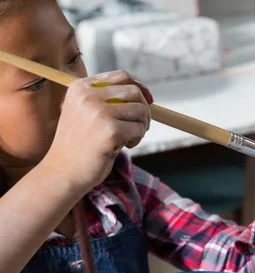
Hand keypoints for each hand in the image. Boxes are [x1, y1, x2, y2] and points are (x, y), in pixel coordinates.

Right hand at [42, 70, 152, 192]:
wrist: (63, 172)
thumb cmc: (80, 144)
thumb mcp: (85, 112)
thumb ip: (107, 99)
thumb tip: (144, 94)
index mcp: (81, 87)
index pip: (122, 76)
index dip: (139, 87)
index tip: (148, 101)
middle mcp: (88, 96)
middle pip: (134, 92)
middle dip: (144, 110)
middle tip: (139, 127)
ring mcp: (99, 113)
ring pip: (140, 111)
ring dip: (141, 126)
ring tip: (129, 138)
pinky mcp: (110, 132)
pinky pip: (139, 129)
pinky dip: (137, 139)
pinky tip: (124, 147)